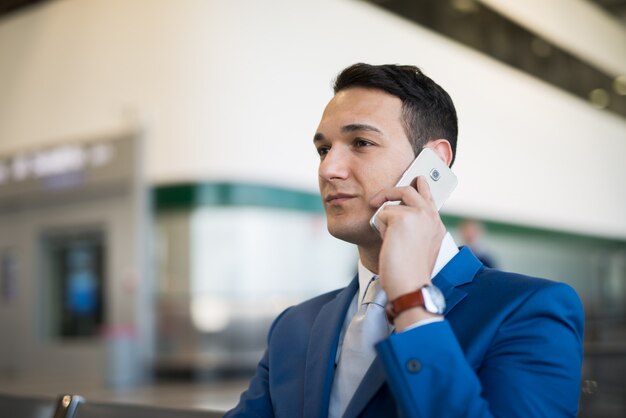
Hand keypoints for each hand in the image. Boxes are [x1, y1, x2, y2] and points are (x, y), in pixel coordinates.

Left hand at [370, 176, 445, 300]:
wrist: (410, 285)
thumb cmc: (409, 273)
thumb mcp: (417, 246)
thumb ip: (413, 228)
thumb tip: (392, 213)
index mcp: (437, 225)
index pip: (429, 196)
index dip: (421, 185)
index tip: (417, 177)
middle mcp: (431, 217)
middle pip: (410, 190)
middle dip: (390, 192)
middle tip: (376, 200)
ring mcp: (419, 215)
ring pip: (392, 203)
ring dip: (384, 220)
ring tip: (390, 241)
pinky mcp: (404, 217)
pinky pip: (382, 214)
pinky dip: (380, 228)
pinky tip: (388, 243)